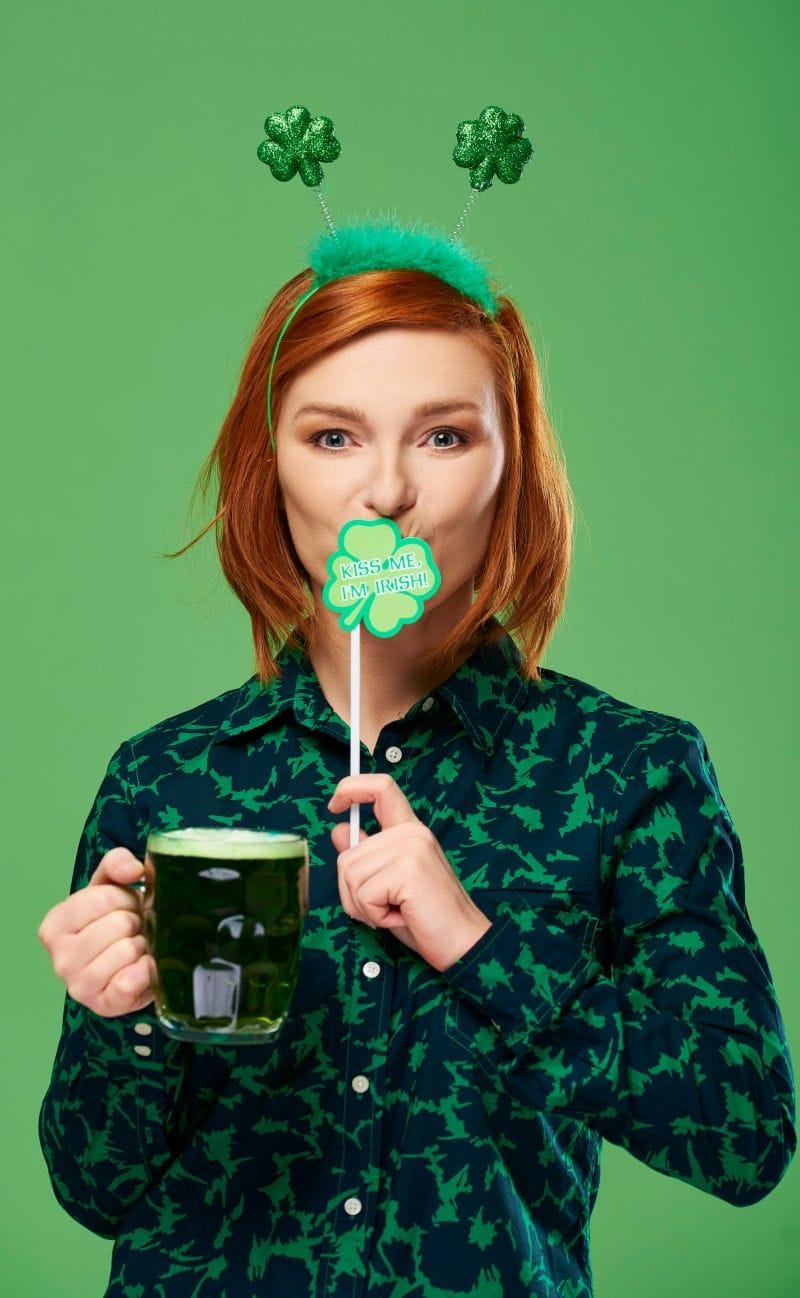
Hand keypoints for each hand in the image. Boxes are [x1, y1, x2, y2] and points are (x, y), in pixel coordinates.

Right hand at [38, 847, 154, 1016]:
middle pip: (119, 923)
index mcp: (55, 924)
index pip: (104, 897)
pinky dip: (146, 971)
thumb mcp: (110, 886)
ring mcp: (79, 985)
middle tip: (134, 931)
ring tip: (137, 948)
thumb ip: (117, 864)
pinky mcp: (102, 1004)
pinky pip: (131, 980)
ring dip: (143, 946)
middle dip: (136, 923)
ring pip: (127, 950)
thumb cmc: (114, 922)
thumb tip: (134, 868)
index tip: (126, 908)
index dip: (126, 899)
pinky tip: (143, 968)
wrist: (127, 968)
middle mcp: (60, 957)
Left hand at [329, 773, 491, 971]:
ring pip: (351, 875)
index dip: (351, 788)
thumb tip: (339, 830)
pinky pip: (364, 894)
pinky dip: (375, 914)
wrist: (462, 942)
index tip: (335, 805)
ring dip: (365, 906)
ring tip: (396, 910)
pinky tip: (401, 916)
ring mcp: (411, 848)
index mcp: (410, 830)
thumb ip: (366, 853)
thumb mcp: (388, 881)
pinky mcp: (408, 869)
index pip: (381, 787)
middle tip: (386, 906)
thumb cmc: (425, 916)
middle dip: (353, 892)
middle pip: (348, 855)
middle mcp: (412, 832)